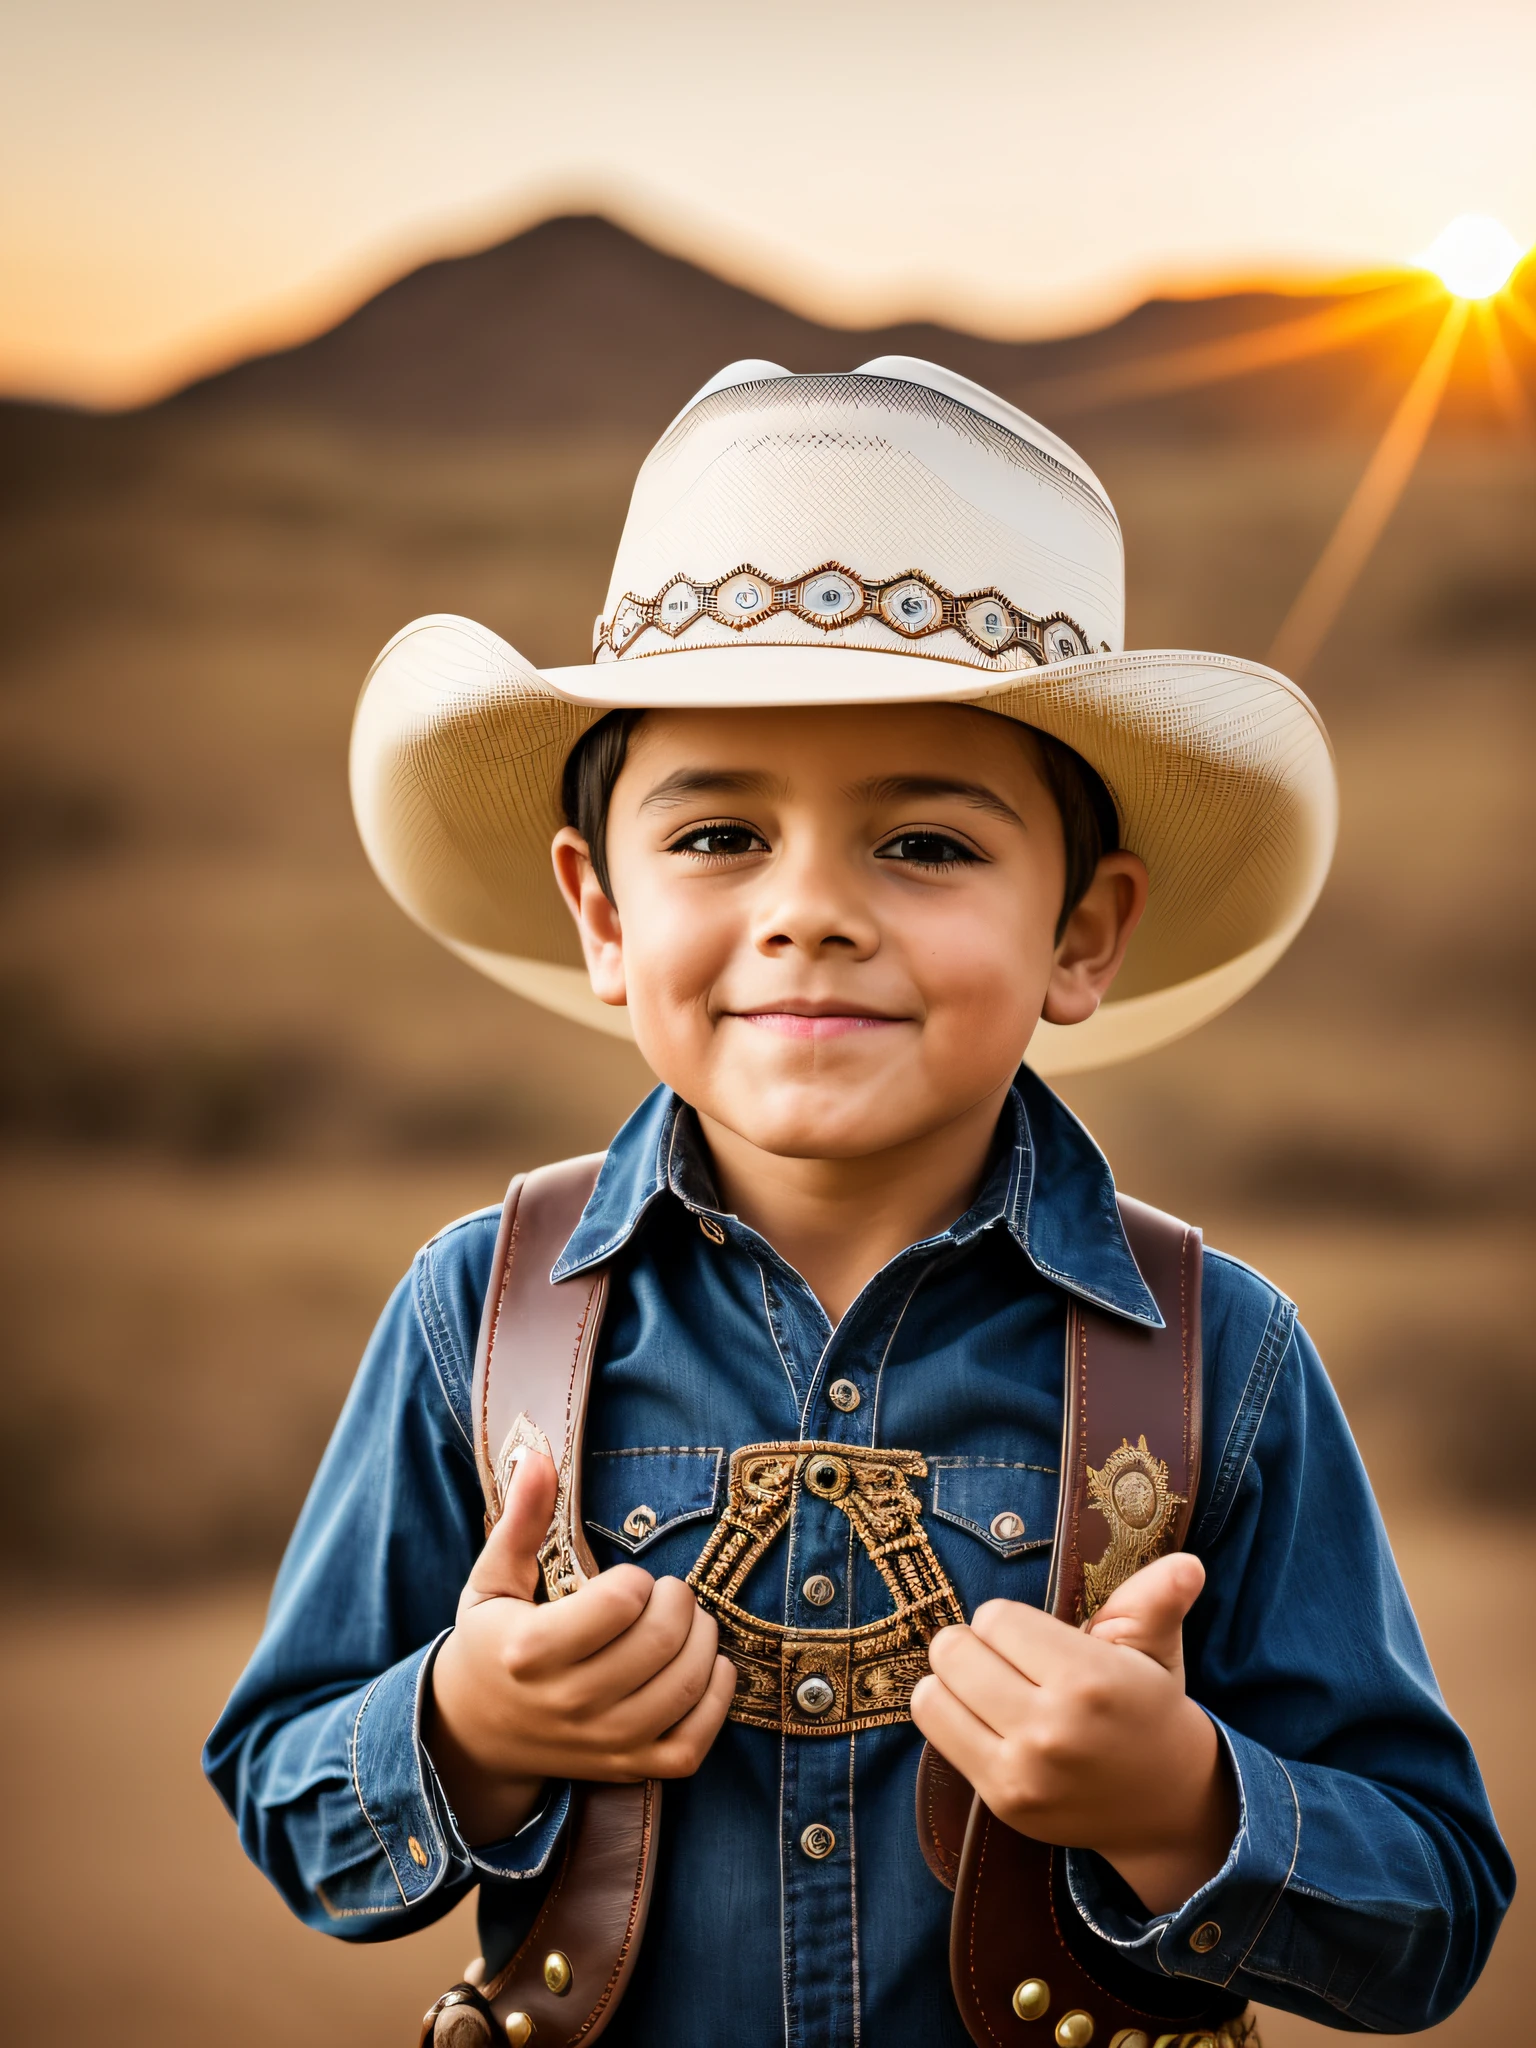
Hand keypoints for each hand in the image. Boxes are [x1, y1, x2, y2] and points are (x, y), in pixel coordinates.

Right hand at [426, 1449, 736, 1844]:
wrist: (475, 1735)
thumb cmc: (491, 1644)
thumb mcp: (492, 1580)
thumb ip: (520, 1519)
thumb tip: (538, 1455)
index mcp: (530, 1651)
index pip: (619, 1604)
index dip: (637, 1580)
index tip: (628, 1580)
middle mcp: (568, 1703)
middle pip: (661, 1643)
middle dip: (680, 1602)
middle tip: (669, 1593)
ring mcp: (602, 1743)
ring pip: (685, 1688)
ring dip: (704, 1641)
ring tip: (687, 1622)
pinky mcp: (628, 1768)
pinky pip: (693, 1743)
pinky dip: (716, 1700)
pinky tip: (707, 1667)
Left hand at [910, 1554, 1235, 1912]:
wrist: (1166, 1803)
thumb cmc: (1149, 1710)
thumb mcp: (1155, 1650)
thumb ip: (1156, 1599)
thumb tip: (1188, 1563)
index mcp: (1091, 1679)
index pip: (996, 1618)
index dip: (1008, 1620)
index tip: (1030, 1637)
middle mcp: (1054, 1728)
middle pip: (954, 1652)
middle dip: (972, 1645)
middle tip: (1000, 1657)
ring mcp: (1024, 1771)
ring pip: (932, 1695)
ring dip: (952, 1682)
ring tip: (986, 1685)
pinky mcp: (1004, 1801)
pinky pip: (937, 1735)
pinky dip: (948, 1716)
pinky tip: (980, 1717)